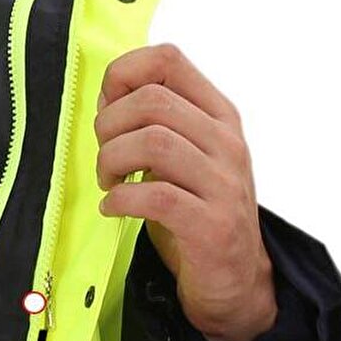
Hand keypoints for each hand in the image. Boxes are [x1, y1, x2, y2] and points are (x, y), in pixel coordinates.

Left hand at [95, 42, 276, 340]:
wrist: (235, 280)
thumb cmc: (198, 214)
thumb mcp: (181, 158)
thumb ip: (151, 123)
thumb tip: (106, 95)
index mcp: (219, 115)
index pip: (169, 60)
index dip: (123, 74)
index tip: (107, 108)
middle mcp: (227, 142)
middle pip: (152, 101)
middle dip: (109, 126)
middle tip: (105, 159)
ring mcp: (223, 183)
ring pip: (152, 142)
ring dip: (112, 161)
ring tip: (109, 183)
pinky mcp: (212, 225)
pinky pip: (156, 196)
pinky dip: (122, 200)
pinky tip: (114, 208)